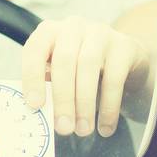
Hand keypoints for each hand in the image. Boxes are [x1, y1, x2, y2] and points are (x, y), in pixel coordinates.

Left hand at [21, 15, 150, 136]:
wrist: (123, 62)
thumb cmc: (81, 72)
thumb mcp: (60, 76)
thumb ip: (48, 89)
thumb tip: (39, 116)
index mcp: (49, 32)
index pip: (35, 50)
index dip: (32, 77)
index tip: (35, 106)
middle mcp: (73, 27)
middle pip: (64, 60)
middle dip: (62, 98)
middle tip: (63, 128)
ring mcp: (100, 32)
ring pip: (88, 65)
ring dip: (84, 103)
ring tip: (83, 129)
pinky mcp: (124, 45)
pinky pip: (114, 77)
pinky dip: (109, 106)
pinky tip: (105, 126)